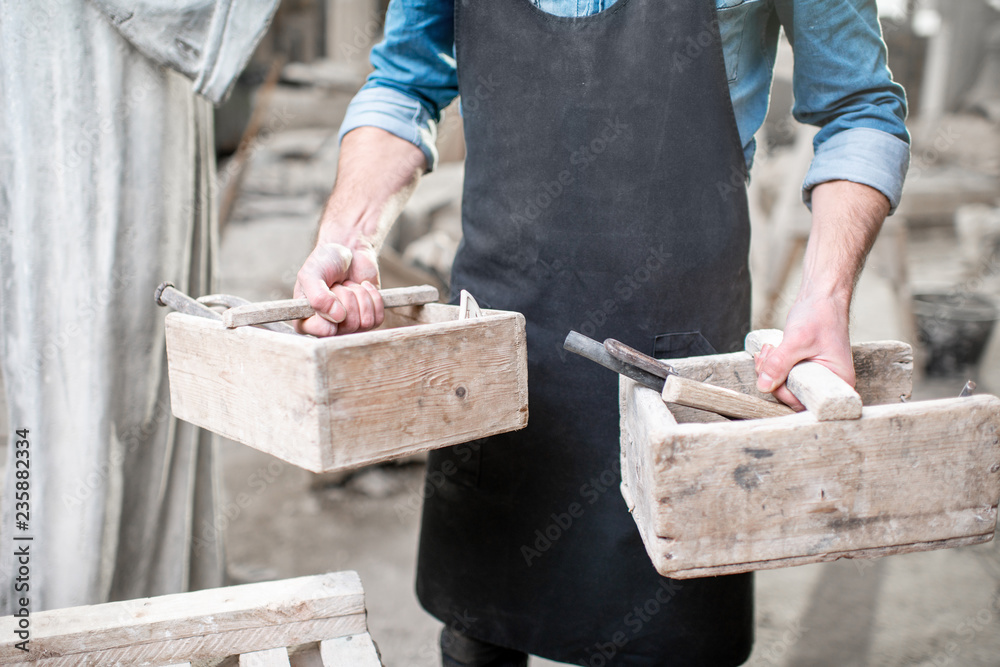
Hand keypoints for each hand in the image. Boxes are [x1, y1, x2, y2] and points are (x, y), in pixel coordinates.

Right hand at [293, 241, 384, 336]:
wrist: (347, 249)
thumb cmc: (324, 262)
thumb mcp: (311, 274)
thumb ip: (317, 297)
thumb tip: (339, 317)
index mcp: (308, 322)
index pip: (324, 331)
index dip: (330, 312)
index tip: (328, 292)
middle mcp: (329, 328)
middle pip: (349, 325)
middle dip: (347, 296)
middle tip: (338, 285)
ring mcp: (351, 326)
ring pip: (365, 322)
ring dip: (360, 295)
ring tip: (349, 285)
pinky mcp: (369, 318)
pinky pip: (378, 318)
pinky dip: (373, 296)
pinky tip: (362, 286)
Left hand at [754, 295, 855, 410]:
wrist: (822, 298)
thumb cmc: (820, 315)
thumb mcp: (798, 340)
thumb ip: (779, 364)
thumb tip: (763, 386)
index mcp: (838, 382)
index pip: (806, 402)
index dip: (786, 392)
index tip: (776, 373)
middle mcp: (828, 383)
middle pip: (792, 395)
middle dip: (773, 378)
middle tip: (769, 355)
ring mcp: (815, 376)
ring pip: (784, 385)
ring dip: (769, 369)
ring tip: (770, 348)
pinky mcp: (804, 369)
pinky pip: (783, 375)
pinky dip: (772, 365)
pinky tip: (771, 350)